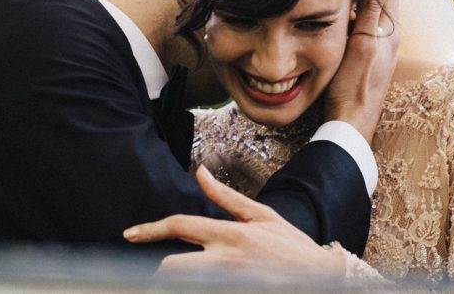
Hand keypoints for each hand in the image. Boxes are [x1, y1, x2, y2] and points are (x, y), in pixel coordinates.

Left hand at [123, 165, 344, 279]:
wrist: (324, 281)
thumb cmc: (292, 248)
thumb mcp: (262, 216)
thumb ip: (225, 197)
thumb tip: (199, 171)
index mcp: (230, 234)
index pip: (180, 226)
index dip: (150, 229)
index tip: (130, 234)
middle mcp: (225, 261)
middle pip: (171, 268)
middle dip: (160, 272)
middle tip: (156, 275)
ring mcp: (228, 284)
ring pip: (182, 285)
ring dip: (175, 283)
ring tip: (173, 281)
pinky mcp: (232, 293)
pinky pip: (200, 293)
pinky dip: (192, 289)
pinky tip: (198, 285)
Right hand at [325, 0, 399, 144]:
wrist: (350, 124)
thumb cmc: (353, 85)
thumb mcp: (363, 42)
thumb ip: (374, 10)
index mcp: (390, 31)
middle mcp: (389, 40)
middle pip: (383, 1)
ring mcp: (380, 52)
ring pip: (374, 16)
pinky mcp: (369, 62)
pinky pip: (367, 30)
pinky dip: (359, 18)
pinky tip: (347, 18)